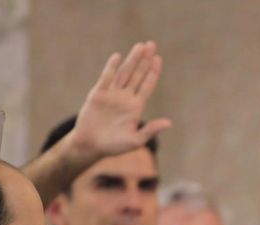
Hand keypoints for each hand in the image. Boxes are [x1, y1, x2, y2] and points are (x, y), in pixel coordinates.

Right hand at [68, 41, 171, 160]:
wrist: (91, 146)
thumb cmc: (114, 146)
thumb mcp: (136, 140)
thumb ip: (151, 130)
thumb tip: (169, 123)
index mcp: (136, 107)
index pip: (147, 86)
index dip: (153, 73)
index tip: (159, 59)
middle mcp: (125, 98)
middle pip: (137, 75)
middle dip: (145, 60)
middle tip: (152, 44)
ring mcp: (112, 95)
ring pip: (124, 73)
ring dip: (132, 60)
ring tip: (140, 46)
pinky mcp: (98, 94)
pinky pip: (106, 78)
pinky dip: (111, 68)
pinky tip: (118, 57)